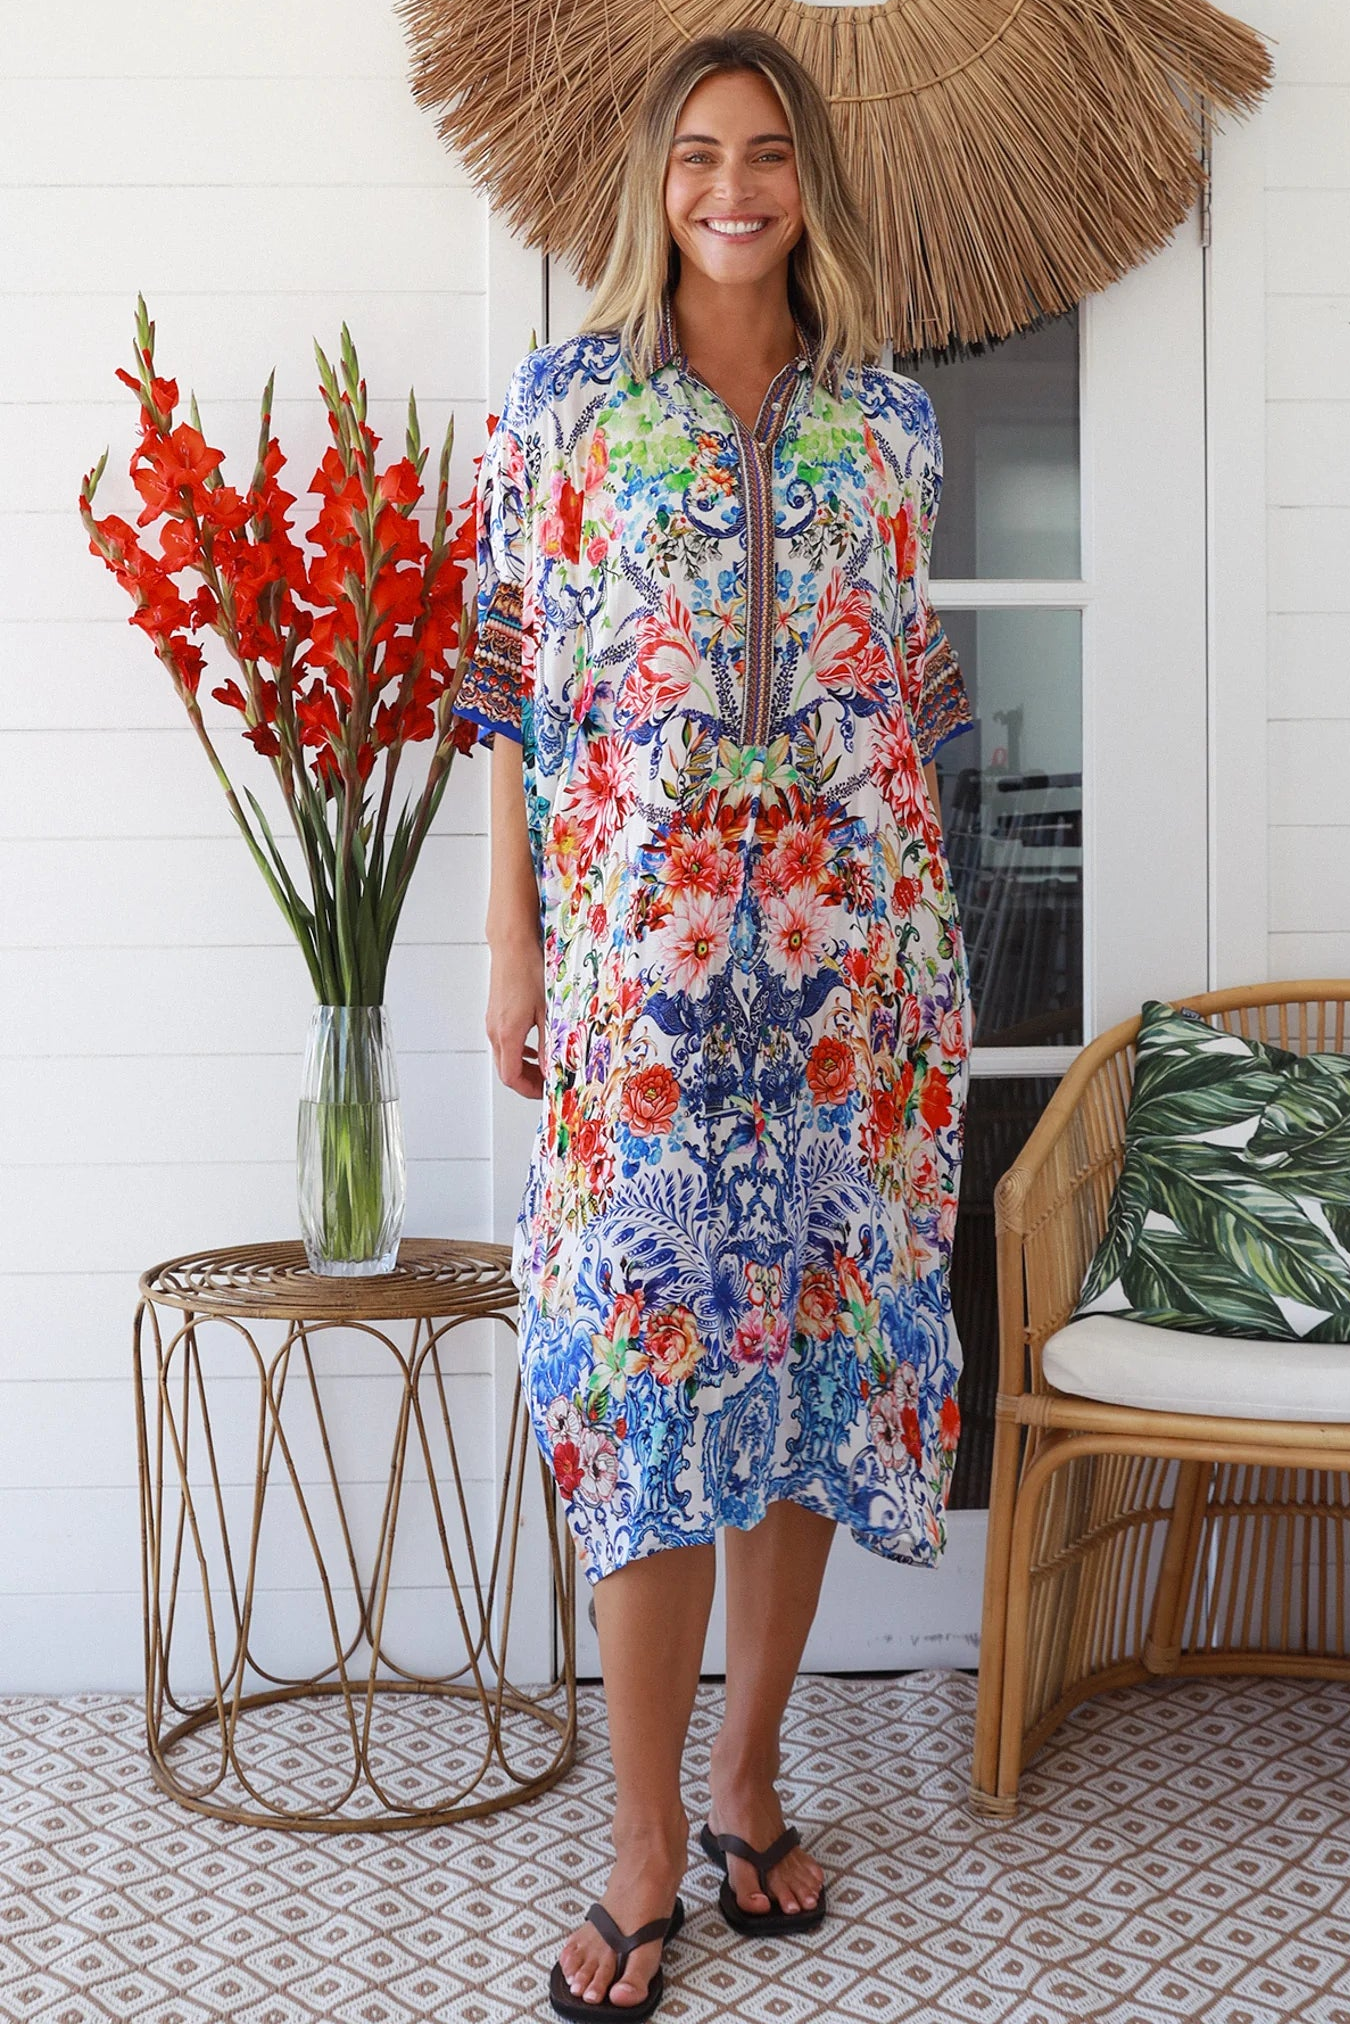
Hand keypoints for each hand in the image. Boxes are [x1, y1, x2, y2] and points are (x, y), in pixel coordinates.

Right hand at [487, 930, 546, 1098]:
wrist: (512, 946)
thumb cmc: (528, 971)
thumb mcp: (547, 1012)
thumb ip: (549, 1044)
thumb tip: (553, 1068)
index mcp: (507, 1034)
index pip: (511, 1077)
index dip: (529, 1090)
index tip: (545, 1092)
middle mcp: (495, 1031)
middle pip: (506, 1070)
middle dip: (527, 1082)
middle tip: (548, 1084)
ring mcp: (492, 1023)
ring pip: (504, 1057)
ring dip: (523, 1067)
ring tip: (545, 1068)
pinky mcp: (495, 1014)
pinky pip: (503, 1043)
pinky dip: (518, 1052)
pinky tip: (534, 1048)